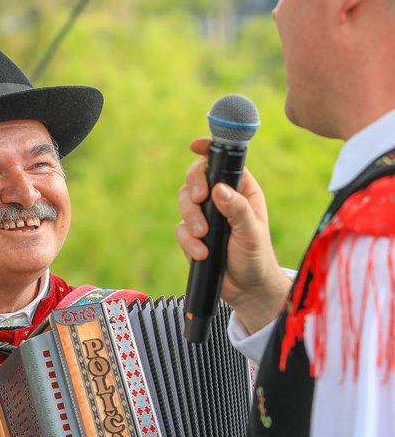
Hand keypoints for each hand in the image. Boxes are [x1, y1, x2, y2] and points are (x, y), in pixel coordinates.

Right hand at [175, 138, 291, 333]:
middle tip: (198, 199)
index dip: (208, 150)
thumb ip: (237, 210)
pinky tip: (202, 253)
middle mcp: (221, 199)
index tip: (195, 146)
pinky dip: (188, 241)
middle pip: (196, 177)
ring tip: (203, 236)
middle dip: (193, 186)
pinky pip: (180, 229)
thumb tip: (219, 189)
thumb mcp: (252, 232)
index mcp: (241, 190)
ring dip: (190, 217)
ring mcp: (205, 216)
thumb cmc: (256, 257)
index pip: (222, 162)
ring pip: (184, 201)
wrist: (247, 289)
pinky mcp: (193, 236)